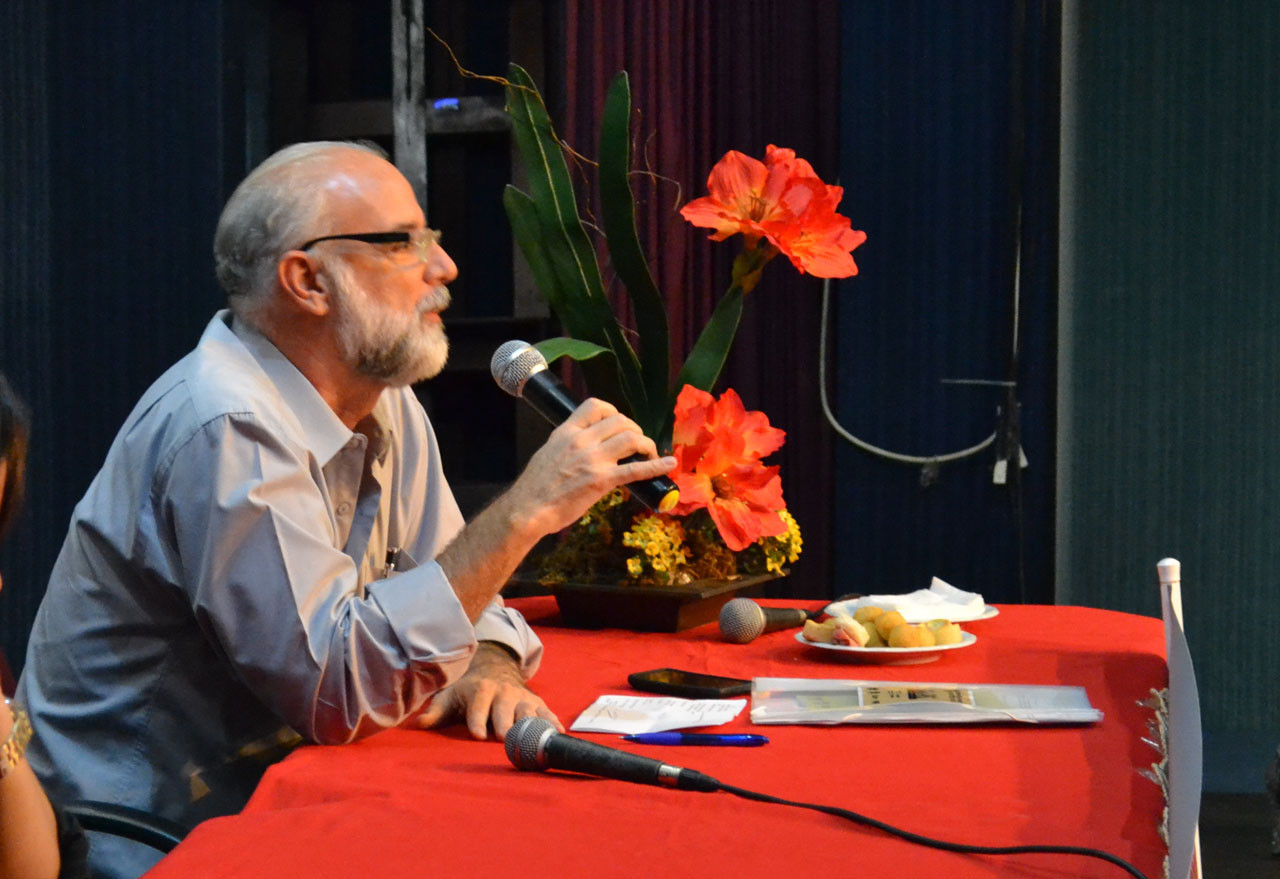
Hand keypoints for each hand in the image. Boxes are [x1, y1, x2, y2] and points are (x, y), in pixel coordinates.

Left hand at [412, 643, 562, 739]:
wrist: (495, 669)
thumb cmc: (467, 690)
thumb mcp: (449, 696)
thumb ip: (436, 712)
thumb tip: (418, 723)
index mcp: (480, 690)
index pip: (478, 708)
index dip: (478, 721)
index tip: (479, 735)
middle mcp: (503, 692)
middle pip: (506, 711)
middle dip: (506, 725)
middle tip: (506, 740)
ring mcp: (523, 698)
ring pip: (529, 712)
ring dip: (532, 726)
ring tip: (535, 741)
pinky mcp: (537, 703)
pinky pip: (547, 713)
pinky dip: (553, 724)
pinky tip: (558, 734)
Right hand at [507, 398, 676, 536]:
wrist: (528, 509)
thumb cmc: (535, 487)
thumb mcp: (548, 453)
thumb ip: (568, 445)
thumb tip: (585, 447)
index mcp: (566, 431)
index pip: (596, 405)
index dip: (614, 411)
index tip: (619, 424)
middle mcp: (582, 440)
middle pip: (620, 421)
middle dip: (635, 430)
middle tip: (638, 444)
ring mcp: (593, 460)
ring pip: (632, 438)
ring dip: (647, 444)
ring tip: (649, 454)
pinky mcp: (602, 480)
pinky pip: (636, 469)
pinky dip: (656, 466)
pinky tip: (668, 465)